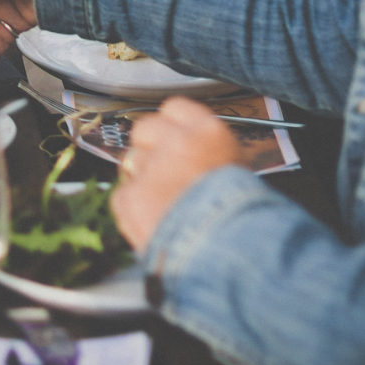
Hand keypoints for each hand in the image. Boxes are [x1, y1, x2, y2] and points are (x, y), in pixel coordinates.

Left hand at [111, 97, 244, 252]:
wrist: (233, 257)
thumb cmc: (244, 222)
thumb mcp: (236, 174)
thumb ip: (206, 154)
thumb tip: (188, 151)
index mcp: (209, 132)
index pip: (174, 108)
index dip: (170, 128)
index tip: (172, 141)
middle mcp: (177, 142)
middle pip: (144, 129)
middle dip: (148, 150)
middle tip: (165, 177)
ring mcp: (151, 168)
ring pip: (130, 163)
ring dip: (141, 182)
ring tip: (166, 208)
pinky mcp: (131, 198)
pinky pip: (121, 197)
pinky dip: (132, 211)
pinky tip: (155, 224)